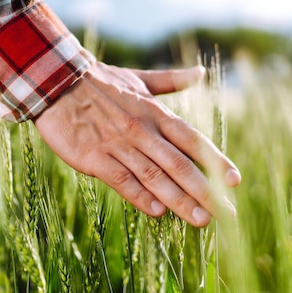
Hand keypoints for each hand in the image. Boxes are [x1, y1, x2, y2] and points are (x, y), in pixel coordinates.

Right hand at [33, 62, 240, 226]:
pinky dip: (140, 196)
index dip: (216, 161)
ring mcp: (119, 145)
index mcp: (156, 113)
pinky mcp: (94, 157)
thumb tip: (201, 72)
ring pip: (156, 176)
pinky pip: (122, 180)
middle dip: (206, 191)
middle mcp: (143, 131)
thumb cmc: (101, 81)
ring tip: (201, 220)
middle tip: (227, 213)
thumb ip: (171, 80)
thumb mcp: (139, 79)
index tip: (235, 181)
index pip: (193, 140)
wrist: (56, 80)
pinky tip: (158, 212)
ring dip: (180, 200)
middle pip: (180, 165)